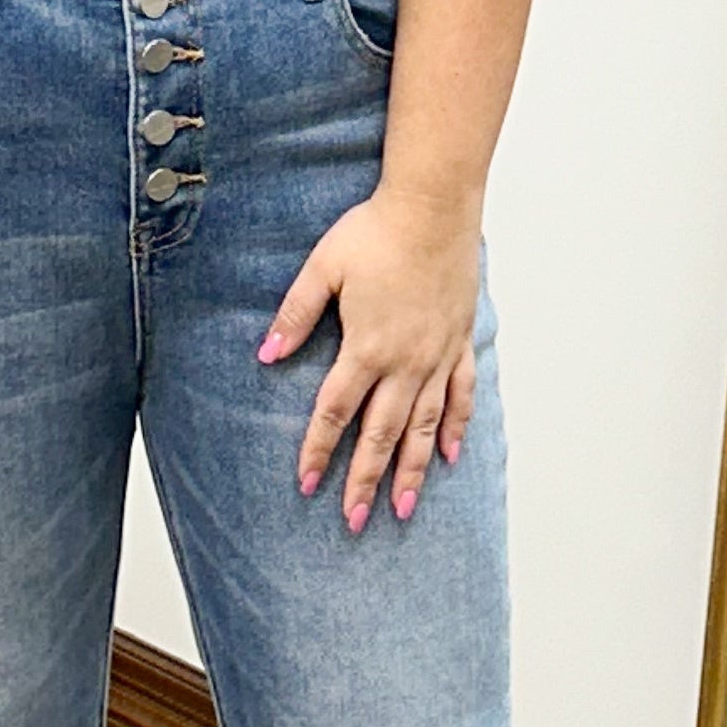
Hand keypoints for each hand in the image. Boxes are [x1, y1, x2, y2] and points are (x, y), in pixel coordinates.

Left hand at [261, 190, 479, 533]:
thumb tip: (266, 354)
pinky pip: (461, 395)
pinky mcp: (460, 342)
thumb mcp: (323, 268)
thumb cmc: (376, 231)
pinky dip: (456, 427)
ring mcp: (437, 356)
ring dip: (412, 471)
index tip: (307, 485)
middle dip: (365, 481)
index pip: (335, 413)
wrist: (434, 206)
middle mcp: (404, 362)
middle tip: (354, 520)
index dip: (319, 451)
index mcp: (365, 347)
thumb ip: (295, 315)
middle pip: (381, 434)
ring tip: (402, 509)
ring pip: (424, 427)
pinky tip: (451, 456)